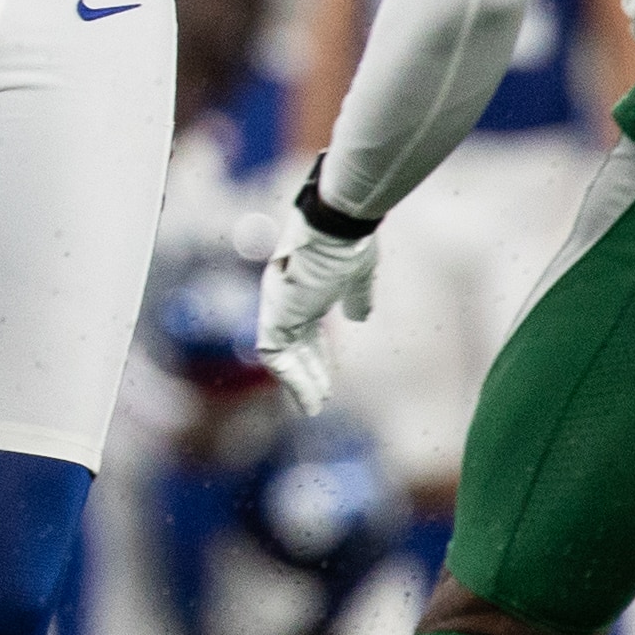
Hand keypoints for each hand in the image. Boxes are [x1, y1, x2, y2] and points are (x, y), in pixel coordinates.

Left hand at [255, 194, 382, 418]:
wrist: (336, 228)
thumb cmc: (349, 246)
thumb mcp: (359, 277)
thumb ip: (357, 297)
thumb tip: (360, 317)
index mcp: (304, 290)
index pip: (308, 330)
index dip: (318, 355)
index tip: (328, 377)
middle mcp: (287, 300)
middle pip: (295, 345)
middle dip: (309, 372)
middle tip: (320, 397)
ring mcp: (278, 307)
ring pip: (282, 355)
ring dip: (299, 382)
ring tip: (314, 405)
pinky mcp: (274, 315)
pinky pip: (275, 355)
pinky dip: (291, 378)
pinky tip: (309, 397)